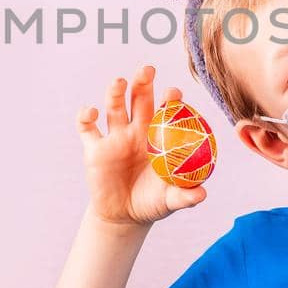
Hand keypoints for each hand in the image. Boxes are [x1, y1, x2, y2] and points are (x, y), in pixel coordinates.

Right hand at [77, 65, 207, 225]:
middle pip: (139, 98)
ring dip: (115, 91)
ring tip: (119, 82)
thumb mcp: (170, 200)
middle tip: (147, 70)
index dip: (170, 99)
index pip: (166, 110)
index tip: (174, 93)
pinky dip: (85, 116)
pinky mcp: (94, 148)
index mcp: (159, 137)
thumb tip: (202, 194)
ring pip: (114, 106)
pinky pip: (86, 128)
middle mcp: (136, 130)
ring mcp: (115, 137)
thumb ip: (185, 196)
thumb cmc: (152, 203)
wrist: (123, 217)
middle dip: (143, 82)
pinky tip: (91, 112)